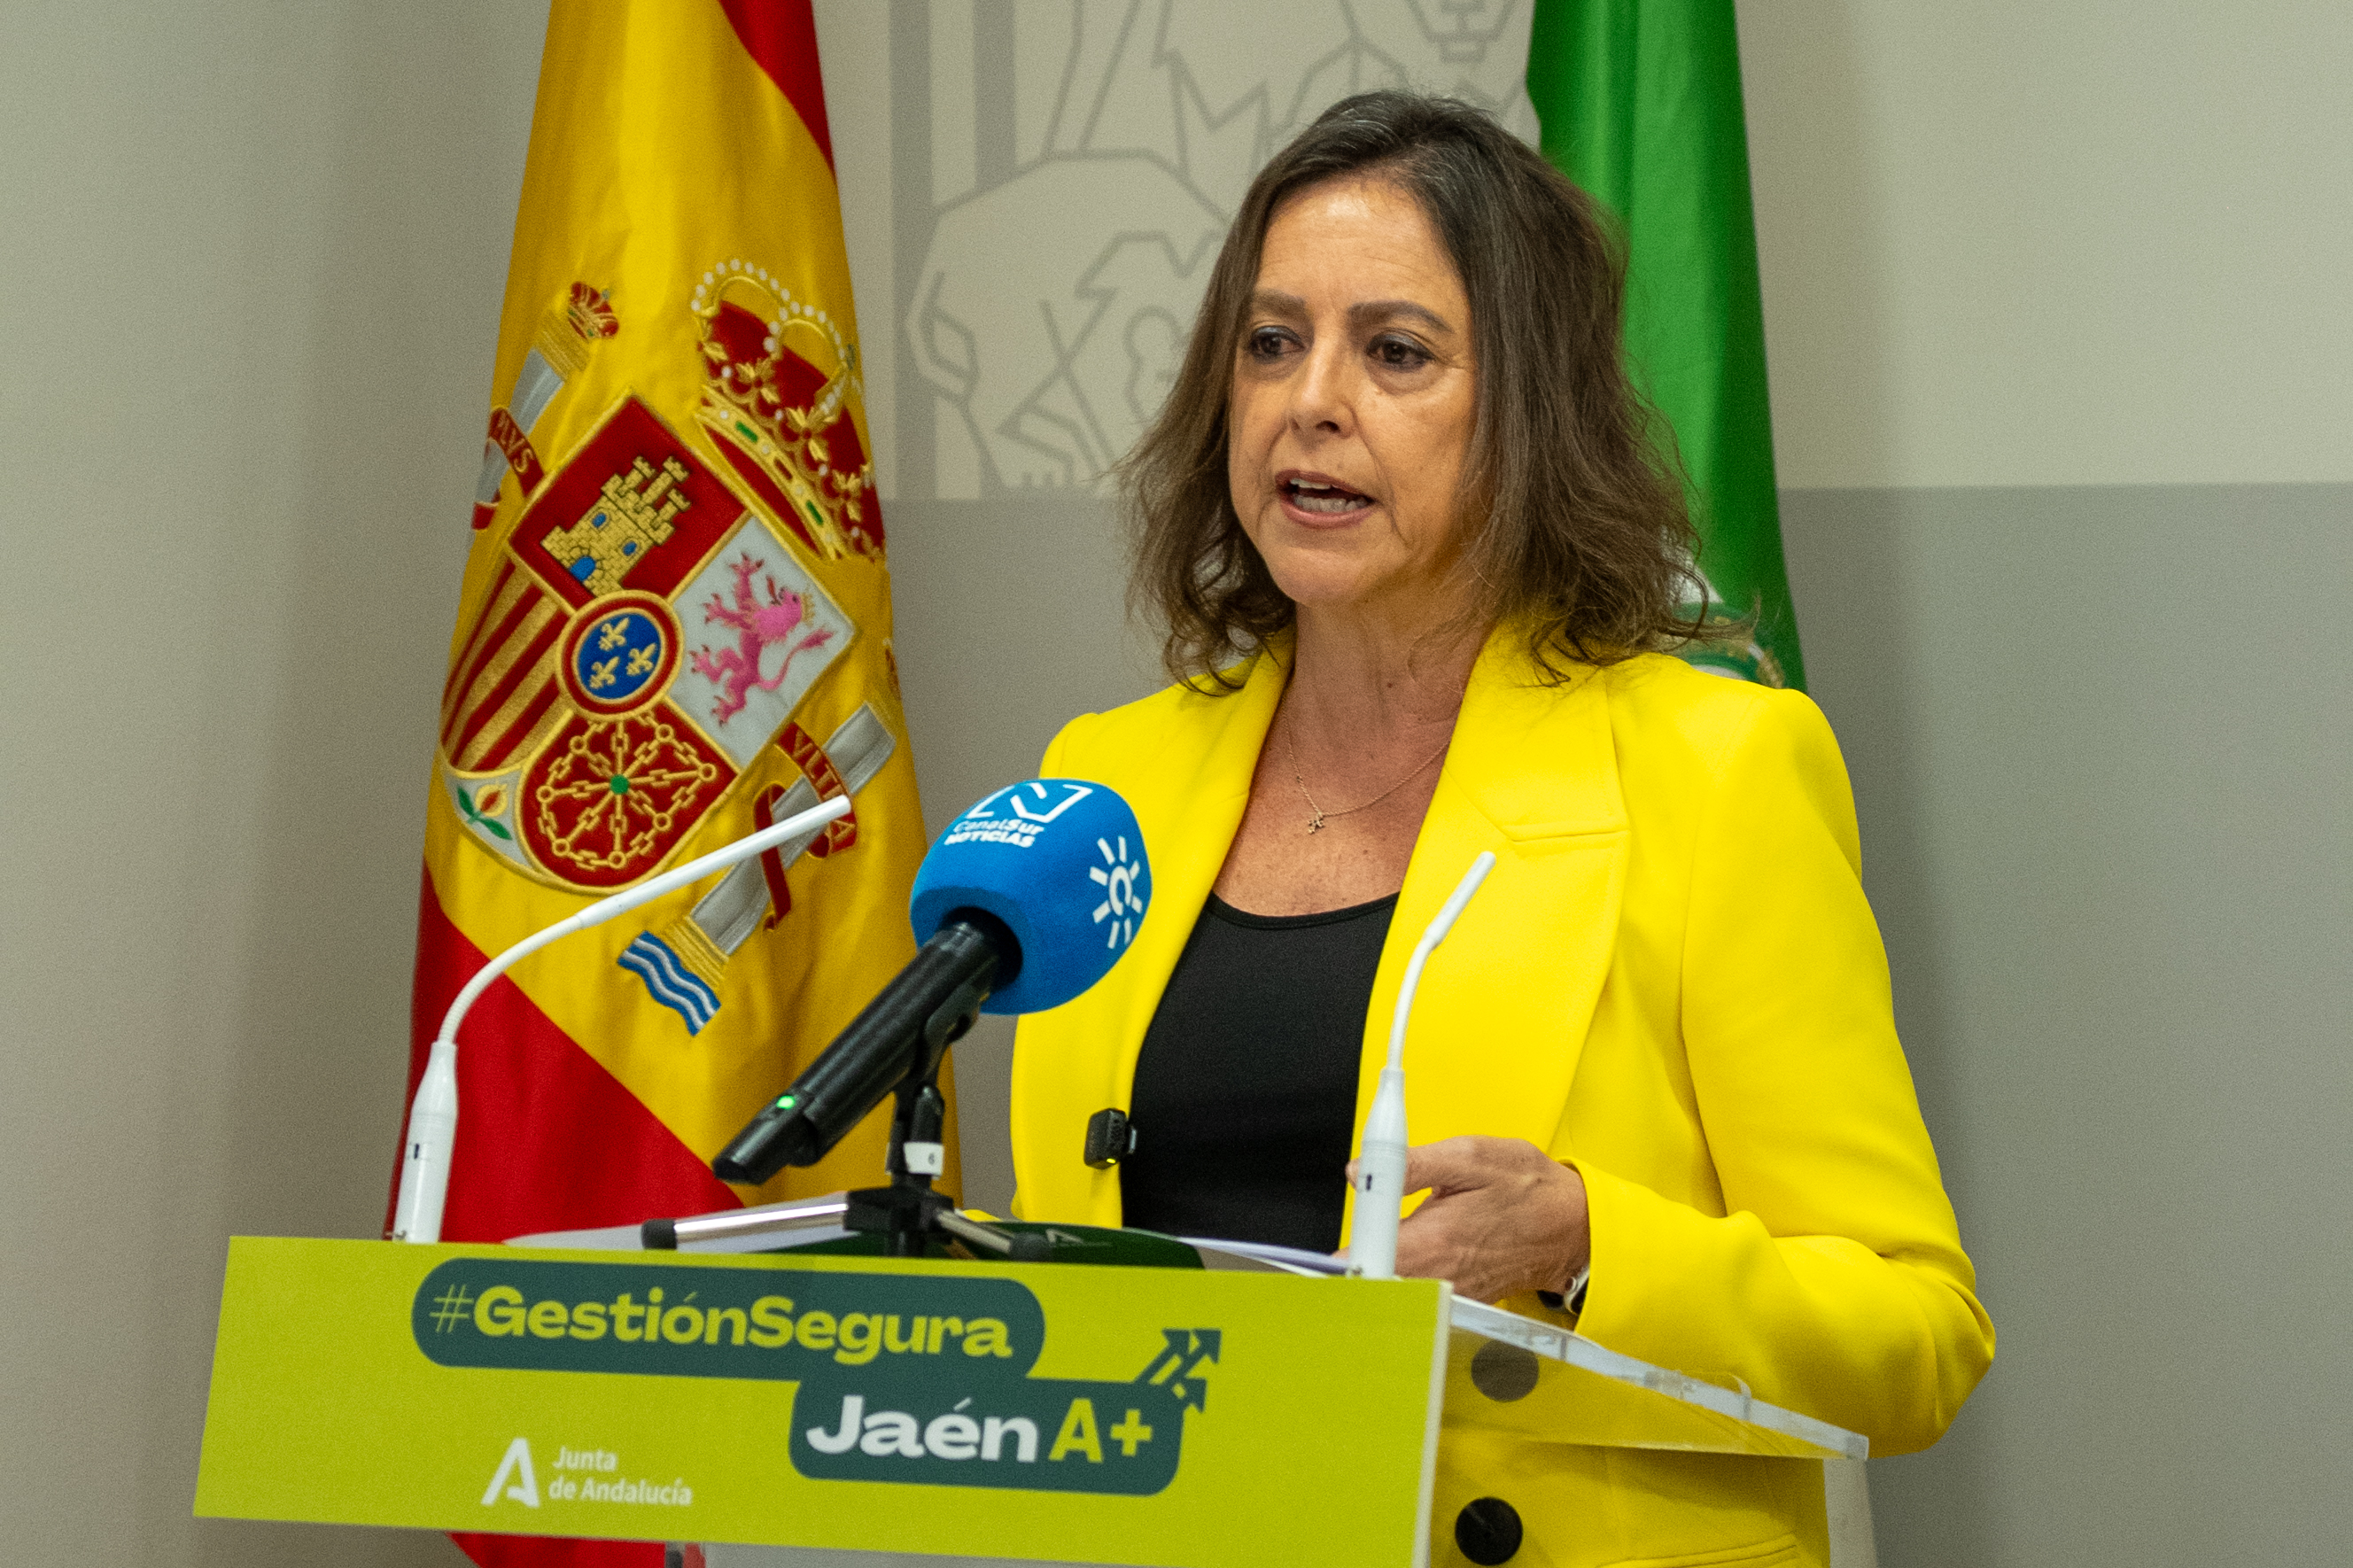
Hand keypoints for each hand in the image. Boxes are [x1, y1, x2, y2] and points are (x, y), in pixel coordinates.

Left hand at [1348, 1136, 1589, 1304]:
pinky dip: (1403, 1278)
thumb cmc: (1528, 1189)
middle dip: (1352, 1261)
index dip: (1335, 1257)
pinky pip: (1415, 1295)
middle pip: (1370, 1282)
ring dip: (1376, 1270)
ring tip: (1377, 1244)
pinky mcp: (1456, 1298)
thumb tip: (1361, 1170)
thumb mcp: (1472, 1156)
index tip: (1325, 1246)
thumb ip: (1412, 1164)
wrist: (1573, 1227)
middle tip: (1346, 1239)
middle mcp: (1436, 1275)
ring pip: (1391, 1291)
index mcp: (1432, 1240)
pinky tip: (1406, 1255)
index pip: (1364, 1264)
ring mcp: (1447, 1292)